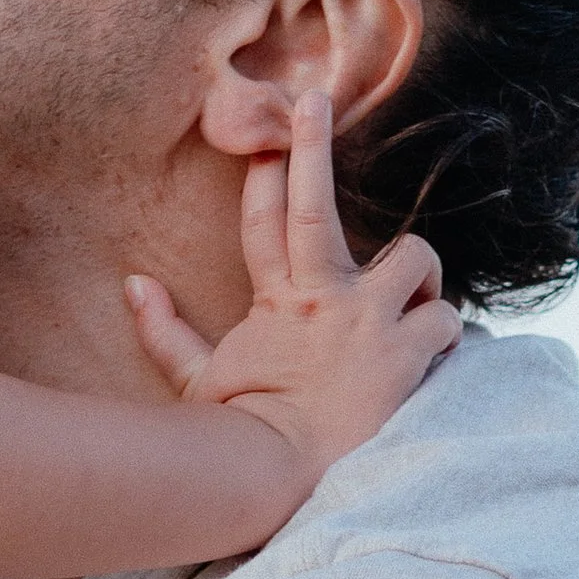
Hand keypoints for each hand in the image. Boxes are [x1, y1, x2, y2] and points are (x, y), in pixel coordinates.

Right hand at [124, 90, 458, 474]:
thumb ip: (166, 330)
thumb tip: (132, 285)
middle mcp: (323, 297)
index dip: (271, 169)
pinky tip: (435, 351)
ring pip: (415, 257)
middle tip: (314, 102)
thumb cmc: (239, 435)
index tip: (276, 126)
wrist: (278, 476)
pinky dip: (445, 331)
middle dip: (313, 148)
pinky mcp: (408, 352)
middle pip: (318, 207)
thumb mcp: (198, 380)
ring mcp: (369, 321)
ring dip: (420, 274)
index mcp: (276, 300)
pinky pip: (446, 318)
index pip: (267, 219)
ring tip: (413, 300)